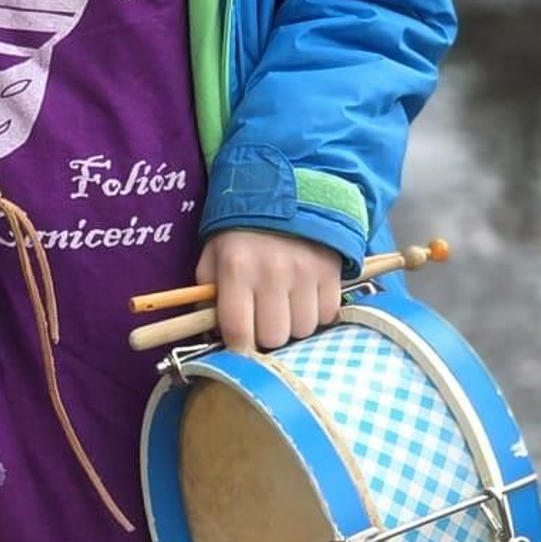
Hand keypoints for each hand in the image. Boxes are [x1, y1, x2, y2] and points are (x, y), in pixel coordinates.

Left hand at [196, 230, 342, 354]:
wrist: (283, 194)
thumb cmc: (240, 235)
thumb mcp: (212, 259)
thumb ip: (208, 299)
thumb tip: (217, 338)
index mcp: (237, 269)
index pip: (238, 332)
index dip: (238, 347)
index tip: (239, 344)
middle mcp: (273, 272)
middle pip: (274, 337)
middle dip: (266, 335)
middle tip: (263, 320)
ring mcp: (306, 272)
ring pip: (303, 329)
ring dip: (293, 325)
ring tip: (284, 305)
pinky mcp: (331, 271)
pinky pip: (328, 314)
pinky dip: (316, 313)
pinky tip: (305, 297)